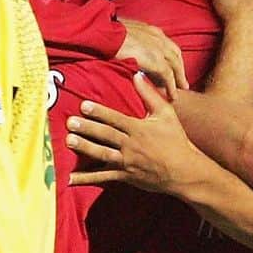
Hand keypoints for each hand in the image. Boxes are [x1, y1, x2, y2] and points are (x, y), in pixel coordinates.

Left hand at [66, 71, 201, 191]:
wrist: (183, 171)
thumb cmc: (175, 140)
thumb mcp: (166, 114)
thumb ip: (150, 94)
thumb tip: (137, 74)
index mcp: (139, 129)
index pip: (116, 119)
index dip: (99, 112)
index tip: (83, 105)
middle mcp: (131, 145)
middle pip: (106, 136)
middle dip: (87, 128)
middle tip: (70, 123)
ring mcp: (127, 162)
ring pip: (102, 154)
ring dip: (85, 148)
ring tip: (69, 141)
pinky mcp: (125, 176)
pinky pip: (103, 177)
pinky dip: (86, 178)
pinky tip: (69, 178)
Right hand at [115, 18, 187, 97]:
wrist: (104, 32)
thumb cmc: (107, 32)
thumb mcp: (123, 33)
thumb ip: (130, 40)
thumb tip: (126, 48)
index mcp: (151, 31)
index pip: (167, 45)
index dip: (171, 57)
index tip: (172, 66)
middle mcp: (159, 38)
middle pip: (175, 56)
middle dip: (179, 69)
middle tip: (181, 82)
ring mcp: (159, 49)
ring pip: (175, 67)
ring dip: (178, 80)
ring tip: (178, 92)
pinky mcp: (156, 61)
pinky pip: (168, 76)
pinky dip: (171, 87)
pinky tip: (172, 96)